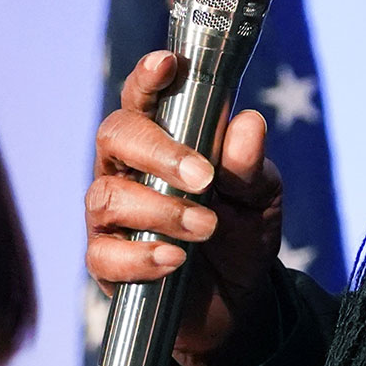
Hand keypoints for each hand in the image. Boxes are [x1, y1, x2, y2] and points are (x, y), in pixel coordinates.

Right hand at [87, 50, 286, 365]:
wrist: (238, 301)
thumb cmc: (241, 230)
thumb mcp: (260, 196)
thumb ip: (251, 164)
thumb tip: (248, 123)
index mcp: (162, 138)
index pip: (144, 96)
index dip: (148, 77)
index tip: (166, 64)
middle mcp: (127, 168)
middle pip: (115, 135)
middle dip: (158, 152)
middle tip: (202, 178)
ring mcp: (111, 215)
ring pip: (108, 195)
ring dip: (161, 210)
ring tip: (206, 228)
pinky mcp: (106, 262)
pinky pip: (104, 253)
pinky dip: (140, 256)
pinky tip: (174, 260)